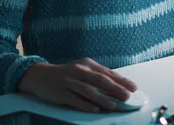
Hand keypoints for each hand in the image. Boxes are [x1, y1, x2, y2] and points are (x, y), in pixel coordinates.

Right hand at [17, 58, 136, 112]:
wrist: (39, 75)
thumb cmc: (66, 73)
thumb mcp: (82, 70)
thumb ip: (97, 77)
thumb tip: (116, 86)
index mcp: (87, 64)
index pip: (108, 73)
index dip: (121, 80)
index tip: (133, 87)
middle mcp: (79, 70)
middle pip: (100, 80)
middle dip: (116, 88)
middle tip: (127, 96)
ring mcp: (69, 81)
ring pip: (88, 90)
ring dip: (102, 98)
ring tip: (114, 105)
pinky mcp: (60, 92)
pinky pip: (75, 99)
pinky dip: (86, 105)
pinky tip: (95, 109)